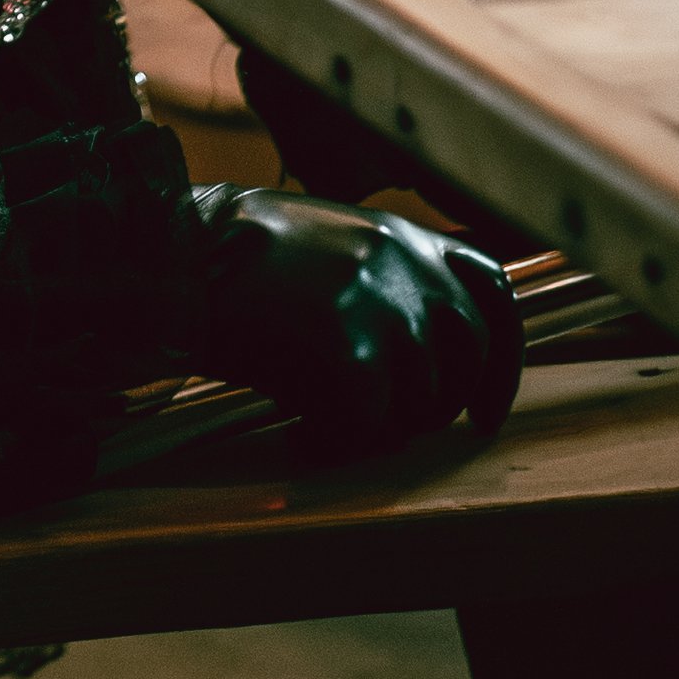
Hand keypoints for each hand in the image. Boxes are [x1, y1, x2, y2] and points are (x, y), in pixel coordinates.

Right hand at [190, 187, 520, 458]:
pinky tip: (303, 437)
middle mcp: (404, 264)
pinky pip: (367, 425)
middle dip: (436, 405)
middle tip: (387, 427)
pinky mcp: (348, 348)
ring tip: (324, 424)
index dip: (503, 360)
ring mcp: (381, 304)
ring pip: (419, 400)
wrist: (175, 254)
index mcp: (403, 236)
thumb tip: (419, 349)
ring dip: (378, 428)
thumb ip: (384, 278)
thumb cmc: (236, 257)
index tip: (485, 409)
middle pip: (467, 356)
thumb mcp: (330, 243)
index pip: (493, 292)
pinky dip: (337, 443)